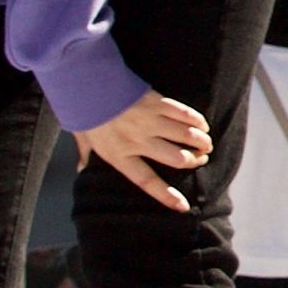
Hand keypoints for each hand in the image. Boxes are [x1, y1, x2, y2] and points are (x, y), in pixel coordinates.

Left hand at [78, 85, 215, 210]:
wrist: (87, 81)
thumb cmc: (84, 110)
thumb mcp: (82, 137)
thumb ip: (85, 154)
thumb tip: (81, 169)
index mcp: (119, 155)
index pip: (147, 181)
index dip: (166, 195)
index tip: (183, 206)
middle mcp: (137, 141)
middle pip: (177, 158)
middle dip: (194, 161)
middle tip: (201, 159)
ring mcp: (149, 121)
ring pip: (185, 136)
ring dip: (201, 141)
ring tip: (206, 144)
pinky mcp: (156, 102)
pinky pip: (183, 114)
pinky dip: (196, 121)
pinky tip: (202, 125)